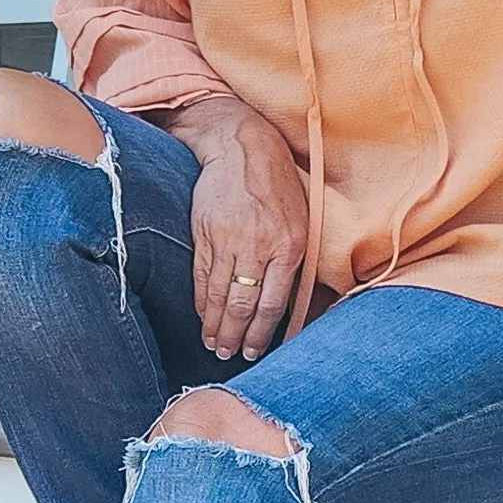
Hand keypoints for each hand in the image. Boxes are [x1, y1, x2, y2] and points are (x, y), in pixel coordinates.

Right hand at [167, 96, 308, 360]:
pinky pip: (202, 275)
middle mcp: (259, 246)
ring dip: (215, 324)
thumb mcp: (301, 222)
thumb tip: (293, 306)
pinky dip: (201, 300)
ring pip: (220, 293)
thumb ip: (295, 263)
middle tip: (228, 355)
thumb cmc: (278, 186)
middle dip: (236, 335)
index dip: (263, 332)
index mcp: (289, 246)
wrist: (242, 147)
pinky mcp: (205, 231)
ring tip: (213, 344)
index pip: (273, 302)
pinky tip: (202, 316)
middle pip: (244, 303)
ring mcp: (229, 239)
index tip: (256, 351)